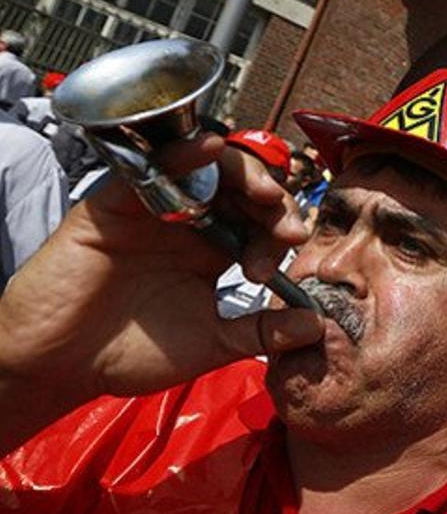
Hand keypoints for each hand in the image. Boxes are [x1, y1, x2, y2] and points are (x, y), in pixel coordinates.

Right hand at [0, 135, 322, 447]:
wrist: (62, 365)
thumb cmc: (130, 354)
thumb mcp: (211, 344)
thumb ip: (261, 333)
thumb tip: (318, 326)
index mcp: (214, 249)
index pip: (262, 220)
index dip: (281, 231)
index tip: (281, 262)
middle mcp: (189, 221)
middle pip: (242, 187)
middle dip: (274, 200)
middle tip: (287, 226)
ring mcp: (154, 207)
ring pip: (207, 167)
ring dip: (244, 174)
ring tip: (265, 195)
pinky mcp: (117, 200)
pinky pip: (154, 166)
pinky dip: (184, 154)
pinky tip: (210, 148)